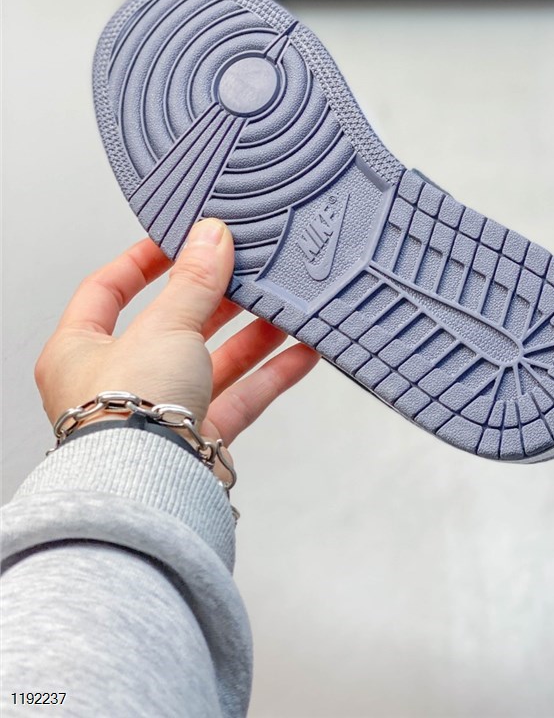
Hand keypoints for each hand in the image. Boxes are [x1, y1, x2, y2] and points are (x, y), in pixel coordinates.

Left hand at [34, 219, 318, 480]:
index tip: (181, 240)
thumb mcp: (165, 324)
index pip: (108, 290)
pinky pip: (239, 397)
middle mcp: (117, 381)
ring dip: (251, 334)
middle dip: (214, 298)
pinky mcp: (197, 440)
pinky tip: (301, 352)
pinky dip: (270, 375)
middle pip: (171, 325)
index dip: (144, 261)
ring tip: (283, 306)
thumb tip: (210, 236)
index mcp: (81, 350)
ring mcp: (159, 412)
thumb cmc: (127, 413)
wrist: (150, 488)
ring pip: (211, 362)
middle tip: (246, 271)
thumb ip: (194, 280)